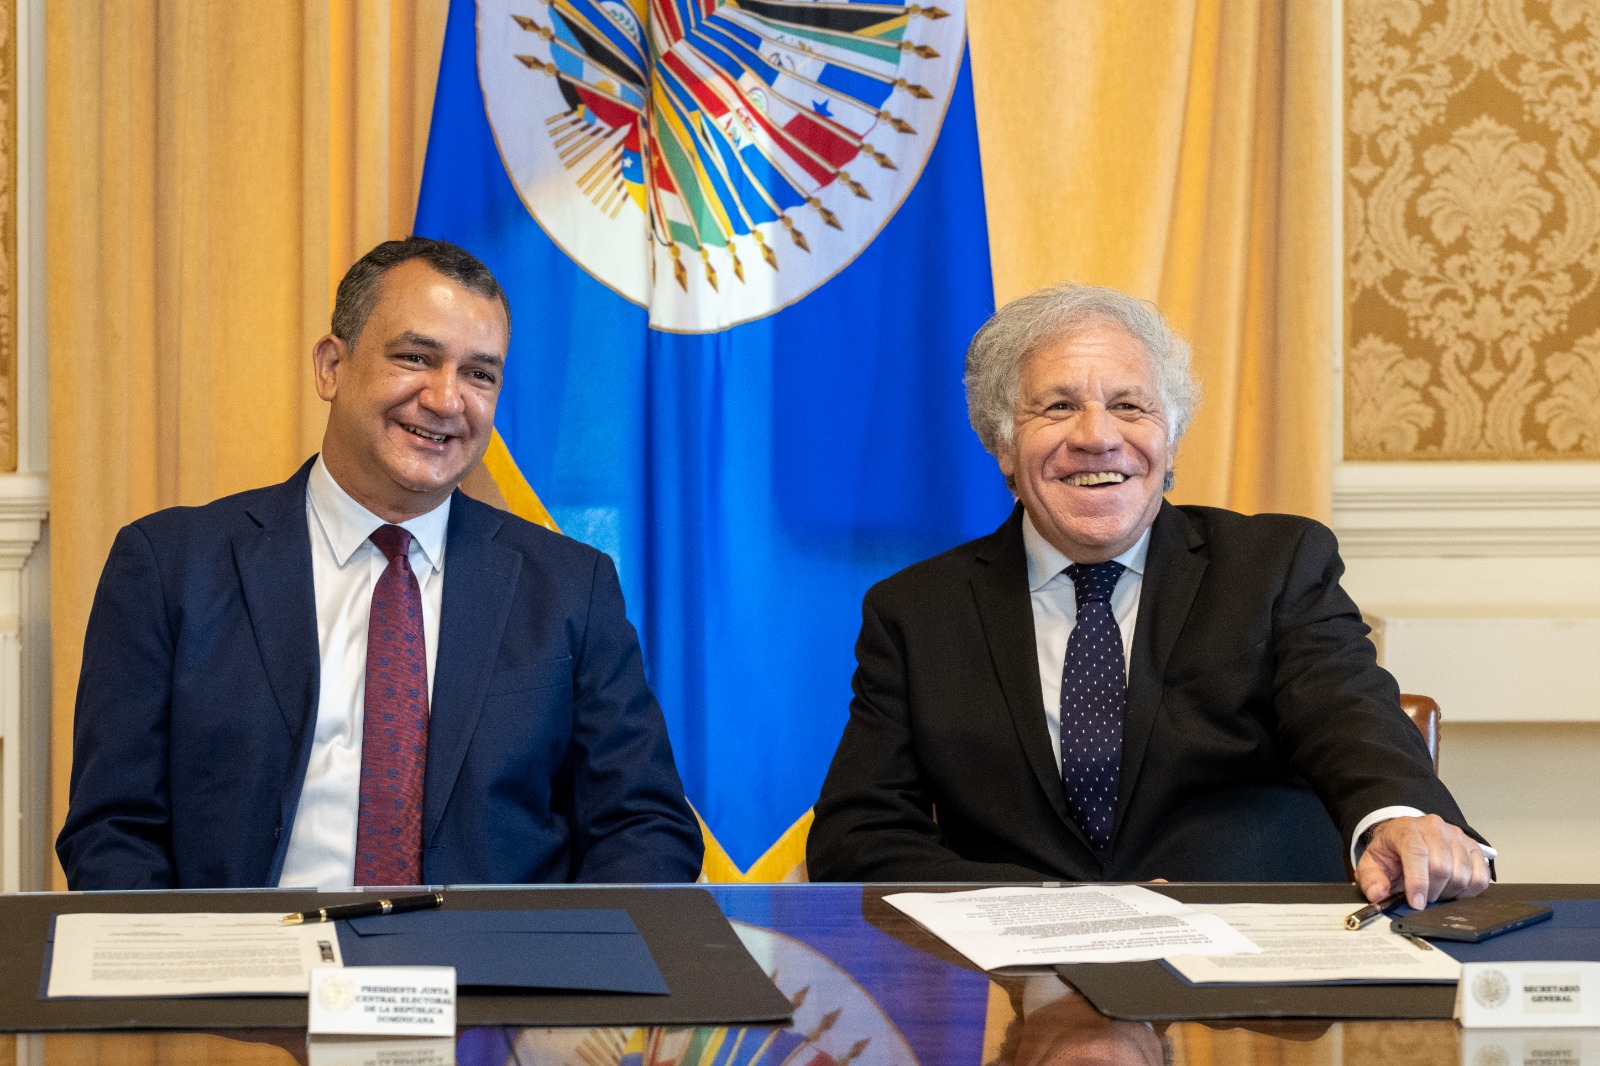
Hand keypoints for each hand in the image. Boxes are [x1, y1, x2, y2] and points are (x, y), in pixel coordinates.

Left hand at [1355, 814, 1489, 908]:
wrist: (1407, 836)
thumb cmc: (1392, 851)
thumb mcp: (1373, 862)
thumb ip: (1371, 879)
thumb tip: (1377, 894)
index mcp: (1407, 829)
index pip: (1416, 853)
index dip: (1418, 882)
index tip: (1416, 903)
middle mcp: (1434, 828)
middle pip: (1442, 867)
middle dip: (1432, 891)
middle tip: (1424, 898)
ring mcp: (1457, 835)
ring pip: (1462, 873)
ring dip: (1449, 892)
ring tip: (1436, 891)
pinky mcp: (1474, 847)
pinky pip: (1481, 876)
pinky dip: (1469, 890)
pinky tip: (1454, 889)